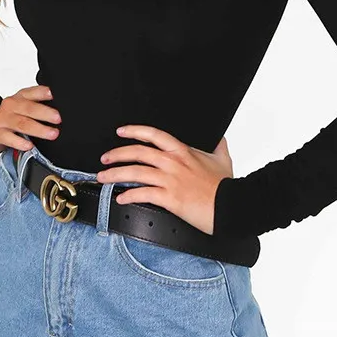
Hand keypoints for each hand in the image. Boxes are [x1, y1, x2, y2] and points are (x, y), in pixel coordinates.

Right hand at [0, 85, 59, 155]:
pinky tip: (29, 145)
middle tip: (58, 118)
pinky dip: (19, 142)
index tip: (54, 94)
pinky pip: (8, 137)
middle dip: (45, 113)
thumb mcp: (23, 108)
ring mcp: (2, 119)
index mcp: (20, 97)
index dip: (43, 92)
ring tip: (52, 134)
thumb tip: (63, 110)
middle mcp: (10, 106)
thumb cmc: (11, 119)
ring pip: (22, 123)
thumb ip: (39, 106)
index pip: (32, 92)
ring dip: (38, 129)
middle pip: (29, 108)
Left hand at [95, 125, 233, 235]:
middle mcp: (174, 163)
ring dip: (115, 174)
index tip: (121, 131)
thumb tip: (219, 137)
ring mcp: (170, 180)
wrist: (232, 206)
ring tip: (103, 178)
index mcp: (183, 152)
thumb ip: (218, 146)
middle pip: (138, 153)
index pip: (154, 135)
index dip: (135, 131)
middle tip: (104, 158)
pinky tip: (121, 198)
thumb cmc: (226, 186)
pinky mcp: (170, 198)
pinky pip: (142, 194)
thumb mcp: (223, 160)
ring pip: (135, 173)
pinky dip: (128, 196)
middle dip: (117, 154)